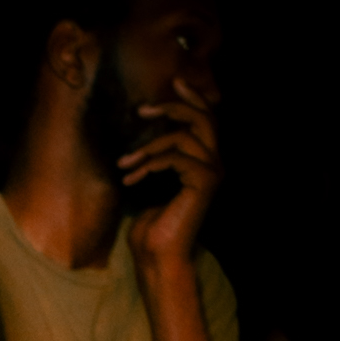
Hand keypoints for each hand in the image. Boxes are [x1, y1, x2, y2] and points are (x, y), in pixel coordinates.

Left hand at [121, 78, 221, 270]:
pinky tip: (132, 178)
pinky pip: (176, 156)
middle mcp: (214, 164)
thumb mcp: (148, 185)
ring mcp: (212, 173)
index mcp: (204, 162)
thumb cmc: (149, 230)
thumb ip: (156, 158)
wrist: (156, 258)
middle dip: (173, 107)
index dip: (192, 98)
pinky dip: (150, 163)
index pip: (205, 120)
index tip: (172, 83)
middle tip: (142, 111)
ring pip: (184, 137)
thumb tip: (143, 136)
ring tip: (125, 163)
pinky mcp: (204, 182)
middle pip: (204, 118)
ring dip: (148, 147)